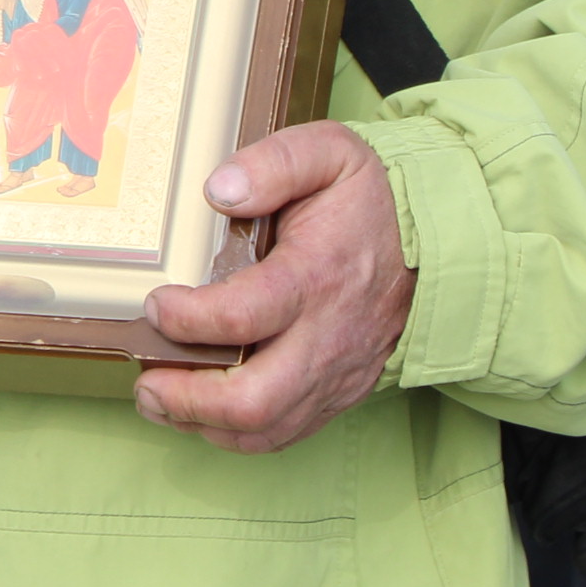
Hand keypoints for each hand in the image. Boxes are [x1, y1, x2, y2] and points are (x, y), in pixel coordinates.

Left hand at [133, 123, 411, 452]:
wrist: (440, 241)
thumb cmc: (372, 199)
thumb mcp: (329, 153)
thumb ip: (274, 163)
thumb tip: (220, 189)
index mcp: (317, 276)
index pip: (245, 317)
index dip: (189, 319)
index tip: (156, 303)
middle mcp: (328, 336)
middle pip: (254, 399)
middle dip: (187, 400)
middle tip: (146, 382)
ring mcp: (336, 373)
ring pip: (266, 428)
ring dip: (203, 424)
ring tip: (158, 399)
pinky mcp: (340, 392)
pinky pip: (285, 433)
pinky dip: (236, 433)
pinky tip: (201, 412)